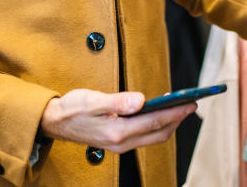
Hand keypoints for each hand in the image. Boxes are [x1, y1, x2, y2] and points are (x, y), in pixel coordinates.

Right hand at [40, 89, 195, 153]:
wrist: (54, 122)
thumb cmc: (73, 108)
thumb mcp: (93, 100)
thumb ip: (118, 101)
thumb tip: (141, 100)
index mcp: (117, 132)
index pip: (154, 123)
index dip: (175, 113)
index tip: (191, 102)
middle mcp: (121, 143)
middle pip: (159, 134)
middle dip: (177, 119)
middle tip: (192, 103)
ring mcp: (120, 144)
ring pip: (153, 137)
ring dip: (169, 123)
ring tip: (181, 107)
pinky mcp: (118, 141)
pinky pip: (145, 136)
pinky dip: (157, 125)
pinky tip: (160, 112)